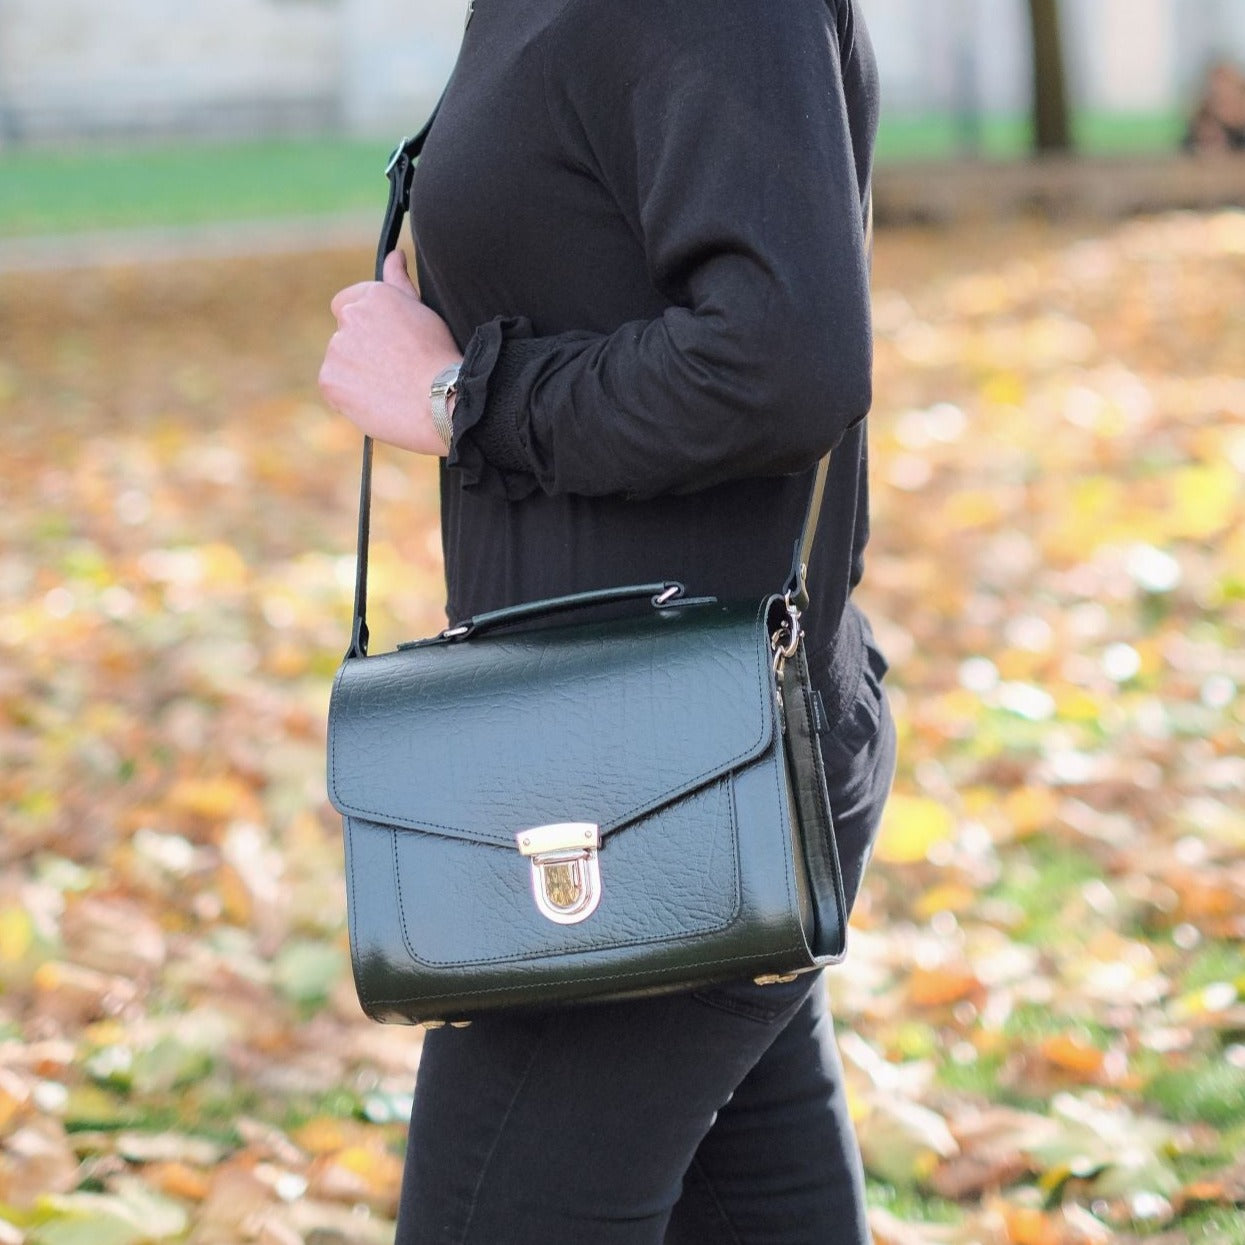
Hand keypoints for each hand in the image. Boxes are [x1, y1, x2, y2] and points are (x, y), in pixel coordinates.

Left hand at [318, 250, 462, 454]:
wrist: (442, 403)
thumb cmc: (440, 359)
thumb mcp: (424, 313)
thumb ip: (400, 282)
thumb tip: (394, 254)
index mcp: (374, 296)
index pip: (347, 303)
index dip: (365, 325)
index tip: (383, 344)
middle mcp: (351, 316)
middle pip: (345, 334)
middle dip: (361, 350)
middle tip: (393, 371)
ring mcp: (337, 348)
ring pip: (340, 361)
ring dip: (356, 373)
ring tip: (390, 389)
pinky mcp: (329, 379)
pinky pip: (334, 388)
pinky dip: (349, 397)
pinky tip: (378, 402)